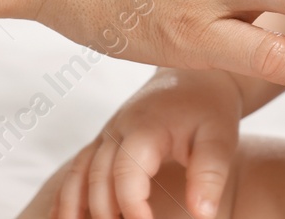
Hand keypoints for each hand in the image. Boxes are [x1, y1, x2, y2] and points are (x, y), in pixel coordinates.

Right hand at [54, 69, 238, 218]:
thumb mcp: (220, 138)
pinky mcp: (103, 141)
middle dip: (106, 215)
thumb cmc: (209, 109)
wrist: (196, 78)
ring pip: (79, 175)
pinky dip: (67, 196)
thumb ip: (210, 174)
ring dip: (76, 208)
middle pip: (98, 180)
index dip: (132, 207)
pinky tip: (65, 218)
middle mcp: (117, 129)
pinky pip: (77, 170)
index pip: (126, 174)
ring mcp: (106, 134)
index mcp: (145, 127)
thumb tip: (202, 215)